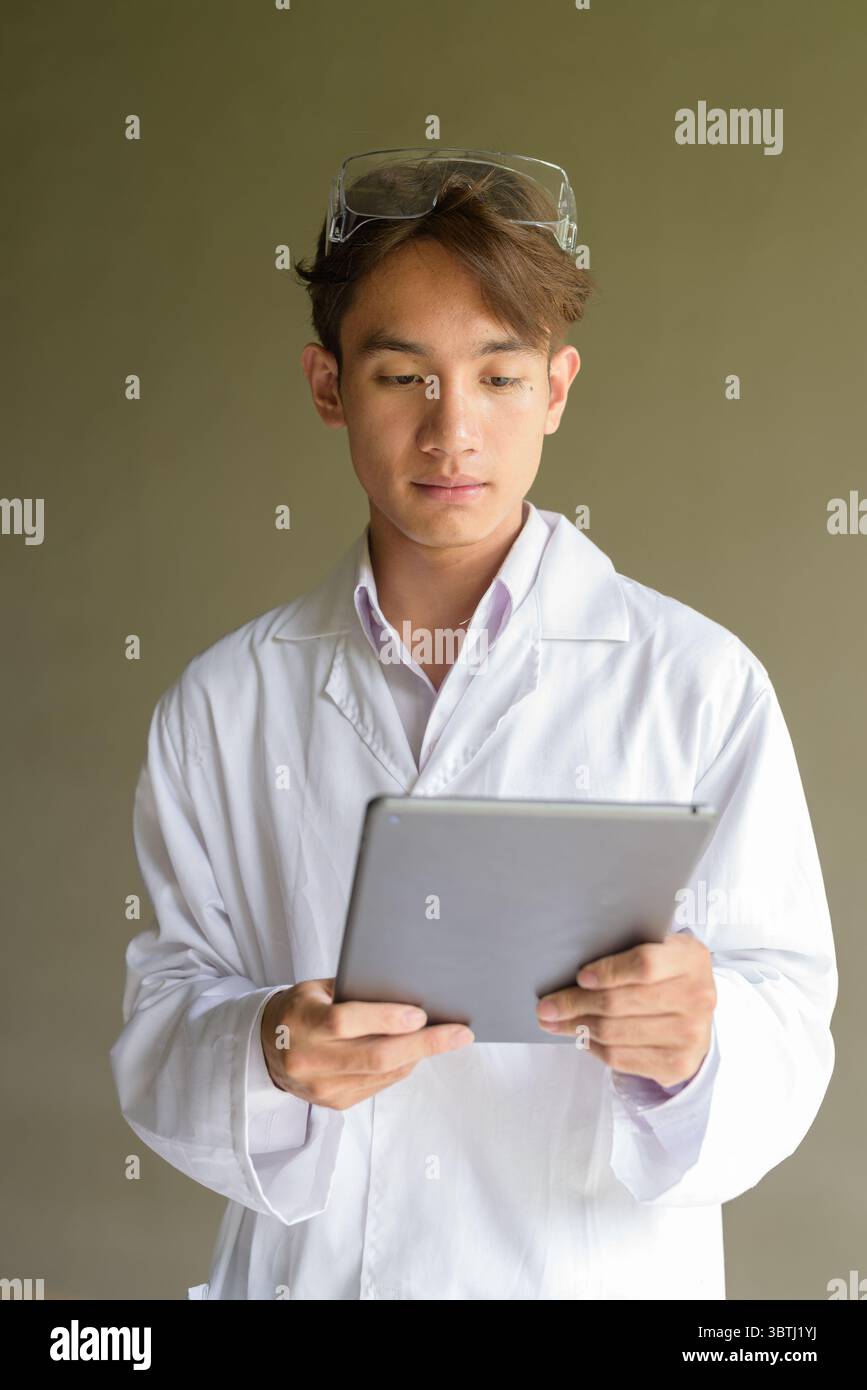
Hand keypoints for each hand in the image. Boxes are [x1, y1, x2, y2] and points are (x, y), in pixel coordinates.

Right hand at [261, 978, 473, 1110]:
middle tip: (459, 1034)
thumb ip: (354, 991)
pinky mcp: (334, 1103)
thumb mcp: (317, 988)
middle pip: (374, 1056)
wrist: (268, 1048)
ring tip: (446, 1038)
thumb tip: (408, 990)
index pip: (345, 1022)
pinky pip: (379, 1085)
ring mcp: (321, 1087)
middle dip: (423, 1044)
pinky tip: (416, 1052)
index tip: (421, 1013)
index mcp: (301, 1022)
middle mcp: (308, 1060)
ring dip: (419, 1055)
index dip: (385, 1018)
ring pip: (382, 1074)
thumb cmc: (301, 1007)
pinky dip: (402, 1067)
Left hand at [535, 930, 715, 1087]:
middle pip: (620, 1003)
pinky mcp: (677, 1064)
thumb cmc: (668, 975)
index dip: (608, 971)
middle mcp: (696, 997)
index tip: (580, 977)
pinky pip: (621, 1058)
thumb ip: (627, 951)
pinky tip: (581, 1036)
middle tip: (546, 1006)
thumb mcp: (660, 950)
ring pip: (615, 1032)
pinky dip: (593, 1047)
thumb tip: (574, 972)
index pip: (644, 965)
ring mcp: (689, 1034)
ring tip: (554, 1022)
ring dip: (577, 1027)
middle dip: (575, 1004)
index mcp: (690, 958)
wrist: (699, 1017)